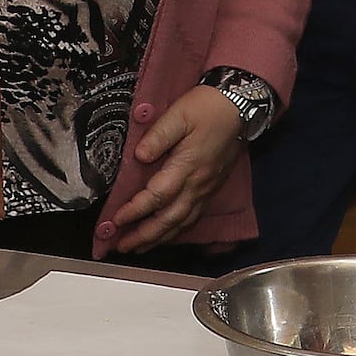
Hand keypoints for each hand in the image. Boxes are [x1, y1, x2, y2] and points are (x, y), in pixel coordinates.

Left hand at [98, 87, 247, 255]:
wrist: (240, 108)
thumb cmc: (208, 108)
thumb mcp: (179, 114)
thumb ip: (158, 135)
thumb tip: (139, 156)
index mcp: (187, 167)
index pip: (157, 196)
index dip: (135, 210)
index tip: (115, 220)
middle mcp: (197, 184)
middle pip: (169, 219)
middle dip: (144, 235)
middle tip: (122, 246)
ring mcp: (205, 189)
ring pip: (181, 223)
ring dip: (159, 238)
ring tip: (138, 247)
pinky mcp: (211, 189)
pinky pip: (193, 217)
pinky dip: (176, 231)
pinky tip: (166, 235)